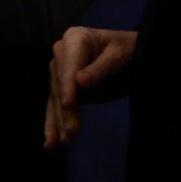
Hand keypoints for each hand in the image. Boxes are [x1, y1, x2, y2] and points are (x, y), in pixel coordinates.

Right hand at [43, 26, 137, 149]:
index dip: (68, 87)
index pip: (69, 67)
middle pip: (60, 85)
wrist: (129, 54)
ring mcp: (60, 70)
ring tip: (64, 142)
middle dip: (65, 110)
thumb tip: (80, 83)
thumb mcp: (119, 56)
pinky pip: (56, 105)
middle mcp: (62, 52)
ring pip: (56, 99)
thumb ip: (100, 70)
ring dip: (59, 122)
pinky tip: (51, 142)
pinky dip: (54, 123)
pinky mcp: (63, 87)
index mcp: (75, 38)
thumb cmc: (127, 50)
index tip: (68, 104)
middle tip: (72, 133)